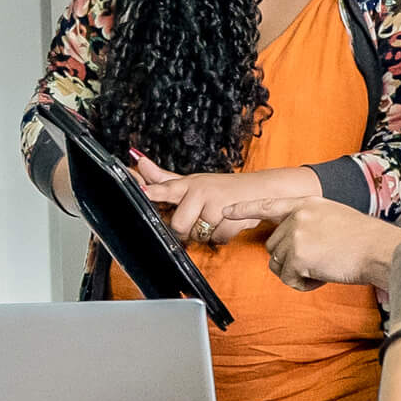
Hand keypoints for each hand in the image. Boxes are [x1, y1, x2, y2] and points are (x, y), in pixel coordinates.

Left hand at [132, 156, 316, 246]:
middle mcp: (201, 190)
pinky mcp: (232, 215)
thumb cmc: (223, 188)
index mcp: (189, 183)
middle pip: (179, 226)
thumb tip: (138, 161)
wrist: (262, 190)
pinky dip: (223, 236)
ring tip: (217, 218)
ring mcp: (216, 203)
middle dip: (188, 230)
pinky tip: (229, 222)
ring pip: (199, 235)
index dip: (153, 191)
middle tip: (199, 219)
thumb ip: (165, 179)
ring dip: (207, 233)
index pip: (167, 187)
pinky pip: (217, 239)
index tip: (143, 192)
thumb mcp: (194, 181)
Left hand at [219, 196, 400, 290]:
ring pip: (277, 264)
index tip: (225, 210)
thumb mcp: (333, 217)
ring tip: (324, 266)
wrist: (379, 250)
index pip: (268, 204)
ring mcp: (295, 235)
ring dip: (297, 272)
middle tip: (321, 260)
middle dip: (291, 259)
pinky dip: (303, 284)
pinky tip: (323, 276)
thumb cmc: (363, 240)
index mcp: (306, 203)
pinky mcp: (297, 256)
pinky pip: (287, 279)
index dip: (244, 208)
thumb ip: (308, 222)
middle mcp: (296, 216)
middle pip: (273, 245)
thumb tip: (288, 241)